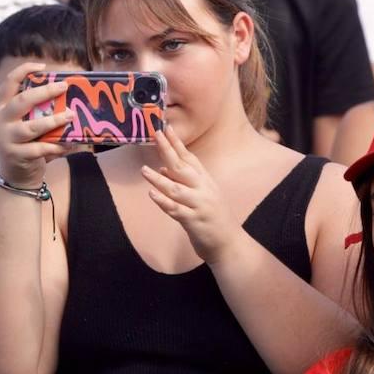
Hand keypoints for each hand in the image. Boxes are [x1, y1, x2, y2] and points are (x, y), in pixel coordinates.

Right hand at [0, 61, 74, 186]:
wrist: (14, 176)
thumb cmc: (25, 143)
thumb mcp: (24, 124)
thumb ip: (37, 111)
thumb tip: (67, 95)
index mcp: (2, 108)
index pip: (8, 84)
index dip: (23, 71)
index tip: (42, 66)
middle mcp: (1, 121)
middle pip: (21, 101)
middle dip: (44, 92)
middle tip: (64, 87)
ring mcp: (6, 139)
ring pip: (31, 127)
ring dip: (54, 120)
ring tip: (71, 115)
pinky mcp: (16, 155)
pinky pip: (40, 148)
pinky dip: (56, 145)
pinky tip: (69, 144)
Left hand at [140, 126, 242, 264]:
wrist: (230, 244)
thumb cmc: (213, 217)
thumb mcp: (202, 195)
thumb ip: (184, 181)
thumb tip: (163, 168)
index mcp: (205, 182)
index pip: (190, 158)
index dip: (177, 143)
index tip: (166, 128)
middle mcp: (204, 190)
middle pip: (183, 168)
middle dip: (168, 151)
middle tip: (156, 136)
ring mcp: (199, 205)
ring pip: (176, 189)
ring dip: (159, 179)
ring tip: (143, 169)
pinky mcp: (194, 221)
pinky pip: (176, 210)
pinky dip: (163, 202)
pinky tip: (152, 194)